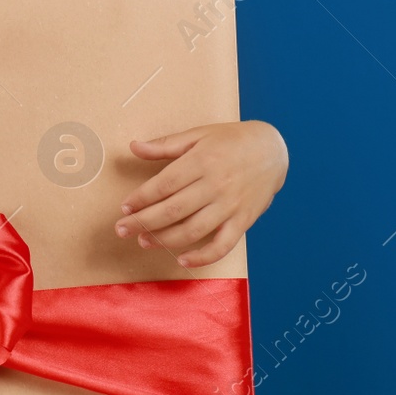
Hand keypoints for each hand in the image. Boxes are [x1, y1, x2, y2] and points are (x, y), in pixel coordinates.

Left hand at [114, 120, 286, 267]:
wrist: (273, 150)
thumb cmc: (231, 140)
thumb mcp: (198, 134)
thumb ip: (165, 144)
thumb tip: (134, 147)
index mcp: (202, 161)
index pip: (164, 184)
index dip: (141, 198)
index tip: (124, 206)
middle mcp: (216, 185)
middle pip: (173, 210)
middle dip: (143, 222)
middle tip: (122, 229)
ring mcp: (230, 206)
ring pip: (192, 230)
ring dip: (164, 240)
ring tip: (143, 241)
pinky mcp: (243, 221)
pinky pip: (222, 245)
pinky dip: (202, 257)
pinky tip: (183, 260)